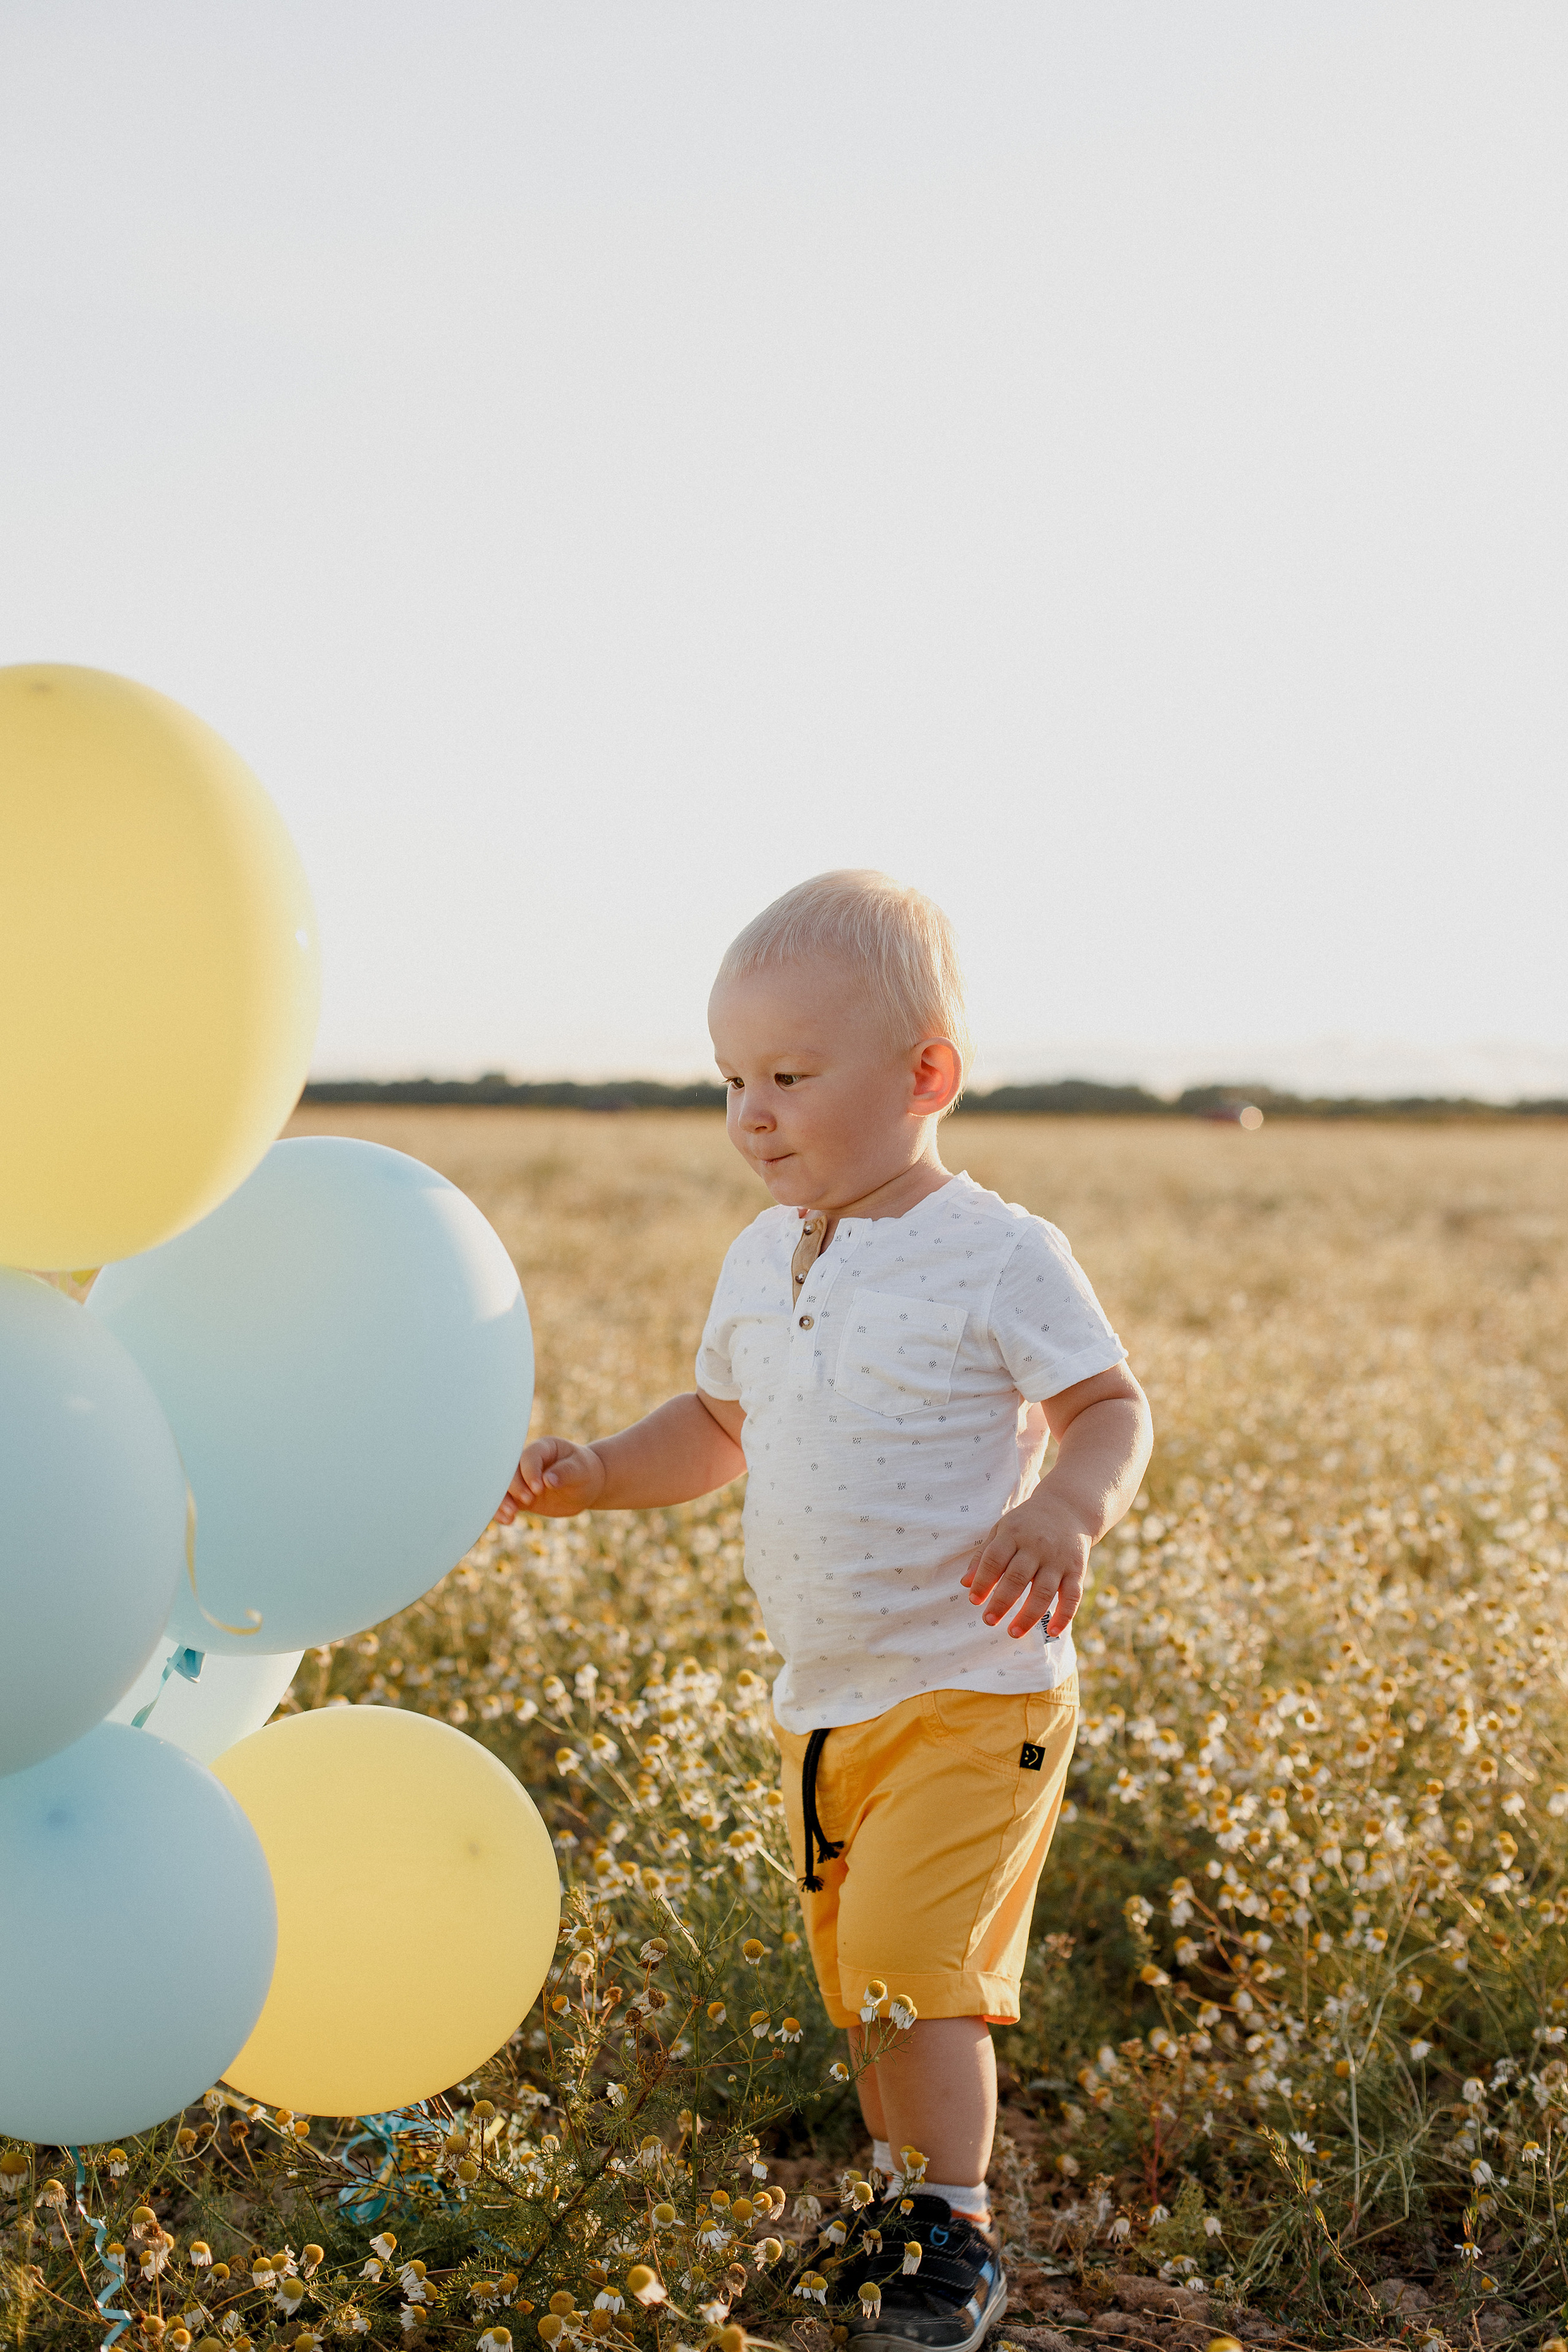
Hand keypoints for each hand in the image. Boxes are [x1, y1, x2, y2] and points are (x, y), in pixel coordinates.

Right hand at [494, 1435, 606, 1523]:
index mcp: (543, 1448)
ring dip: (502, 1500)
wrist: (586, 1486)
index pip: (529, 1456)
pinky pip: (506, 1501)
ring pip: (504, 1487)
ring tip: (510, 1515)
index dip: (530, 1472)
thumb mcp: (581, 1470)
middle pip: (510, 1470)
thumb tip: (548, 1480)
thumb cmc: (585, 1471)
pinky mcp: (520, 1496)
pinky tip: (508, 1520)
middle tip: (527, 1500)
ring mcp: (522, 1479)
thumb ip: (566, 1472)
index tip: (538, 1488)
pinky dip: (502, 1510)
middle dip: (514, 1486)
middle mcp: (528, 1462)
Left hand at [959, 1487, 1092, 1637]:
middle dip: (1001, 1602)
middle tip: (988, 1621)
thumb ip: (983, 1556)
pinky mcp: (1077, 1569)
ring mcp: (1058, 1559)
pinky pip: (1072, 1595)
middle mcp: (1036, 1546)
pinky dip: (1064, 1615)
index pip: (995, 1559)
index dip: (983, 1581)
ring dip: (1028, 1615)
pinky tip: (1053, 1632)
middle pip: (1017, 1577)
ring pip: (1043, 1591)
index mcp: (1013, 1534)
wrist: (1068, 1508)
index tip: (974, 1601)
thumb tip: (965, 1584)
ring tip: (1013, 1632)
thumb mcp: (1001, 1530)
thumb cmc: (1026, 1524)